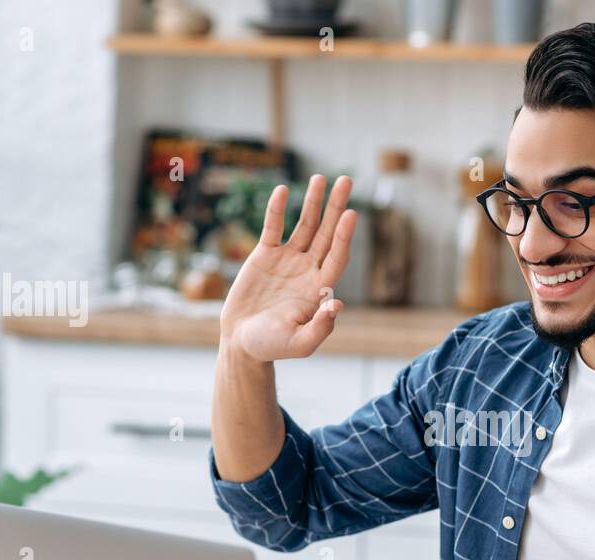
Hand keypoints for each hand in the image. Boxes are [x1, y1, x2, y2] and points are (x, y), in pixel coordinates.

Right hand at [219, 174, 356, 362]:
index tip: (351, 214)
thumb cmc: (273, 346)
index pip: (337, 256)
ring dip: (313, 202)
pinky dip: (277, 209)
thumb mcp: (300, 343)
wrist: (243, 342)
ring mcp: (288, 260)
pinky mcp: (265, 255)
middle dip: (336, 207)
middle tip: (347, 180)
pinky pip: (273, 227)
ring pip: (305, 225)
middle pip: (327, 233)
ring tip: (321, 178)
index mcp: (320, 288)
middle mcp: (308, 269)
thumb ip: (320, 328)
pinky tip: (283, 189)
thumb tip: (337, 304)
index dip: (344, 236)